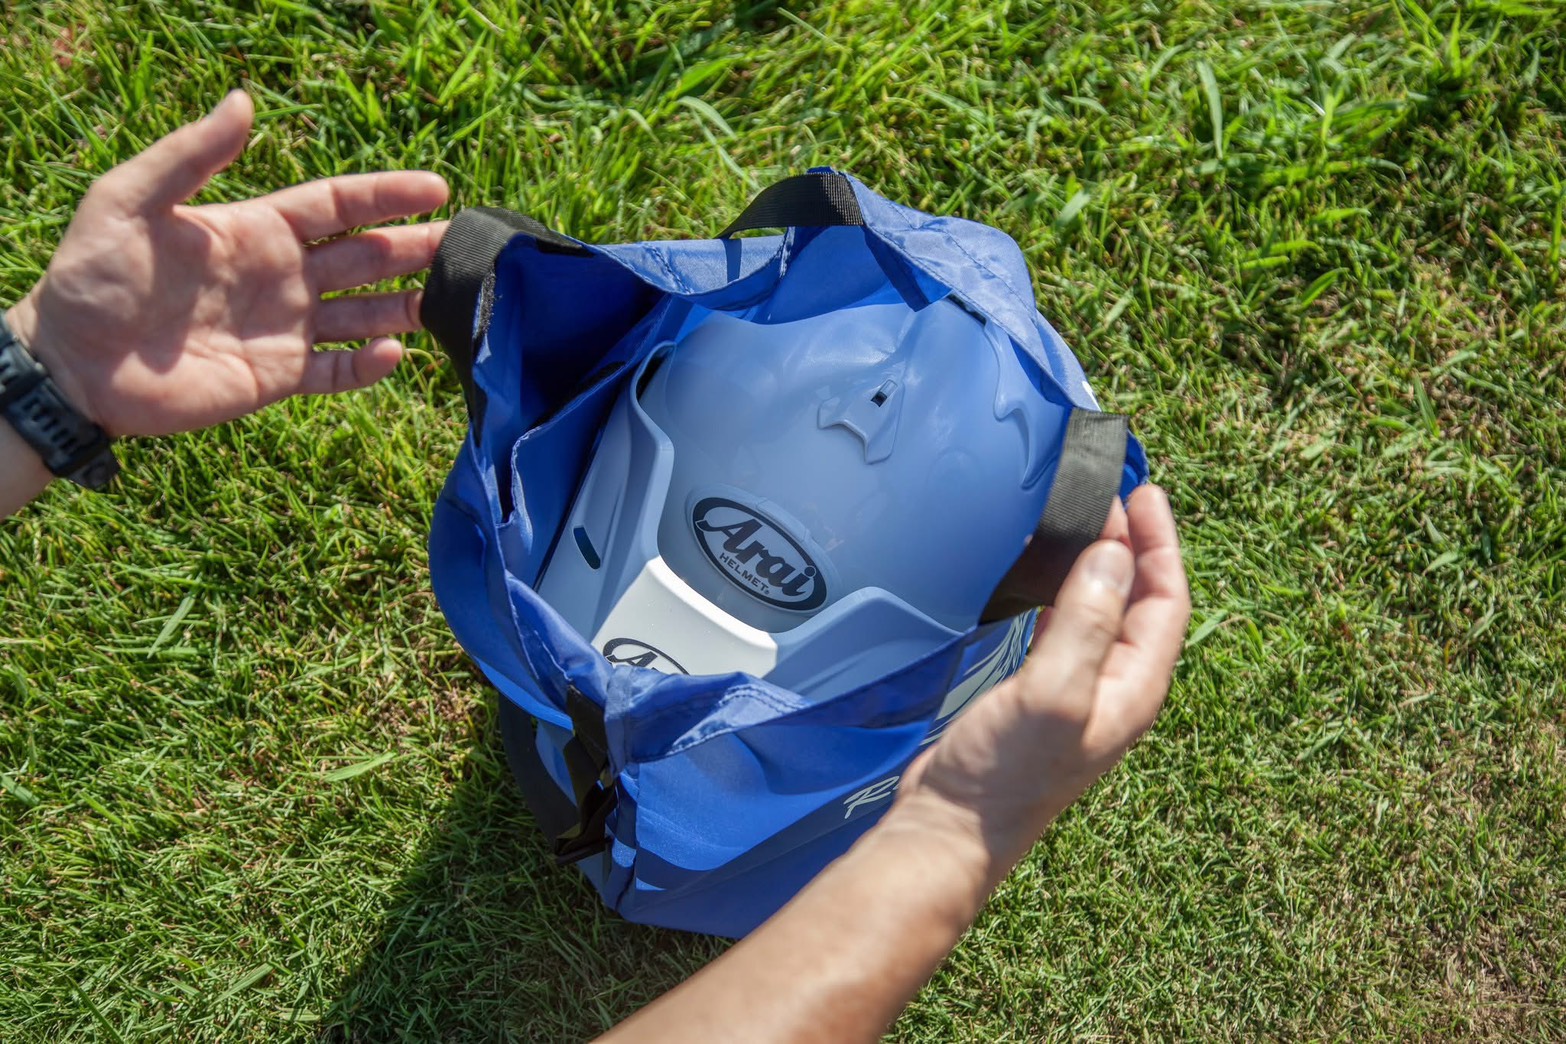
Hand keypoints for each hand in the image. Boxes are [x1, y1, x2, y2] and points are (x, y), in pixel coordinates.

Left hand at [3, 90, 448, 437]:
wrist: (71, 361)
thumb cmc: (92, 276)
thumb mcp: (130, 200)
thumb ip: (190, 156)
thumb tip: (245, 103)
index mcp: (257, 230)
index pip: (337, 206)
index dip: (386, 196)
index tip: (436, 189)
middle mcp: (283, 277)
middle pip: (366, 258)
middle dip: (415, 249)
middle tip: (464, 246)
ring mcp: (284, 329)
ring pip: (364, 314)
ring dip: (407, 306)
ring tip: (449, 301)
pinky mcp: (276, 378)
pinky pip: (336, 372)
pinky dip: (368, 367)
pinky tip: (396, 354)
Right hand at [890, 484, 1190, 888]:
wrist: (950, 831)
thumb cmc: (1003, 774)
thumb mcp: (1053, 691)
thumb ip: (1086, 621)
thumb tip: (1114, 553)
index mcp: (1133, 689)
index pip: (1166, 601)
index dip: (1161, 543)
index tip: (1142, 492)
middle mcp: (1114, 690)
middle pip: (1141, 603)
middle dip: (1135, 546)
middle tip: (1113, 493)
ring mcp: (1078, 695)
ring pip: (1105, 614)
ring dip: (1102, 566)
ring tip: (1085, 522)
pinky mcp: (1041, 697)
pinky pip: (1070, 630)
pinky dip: (1067, 593)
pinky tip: (1046, 583)